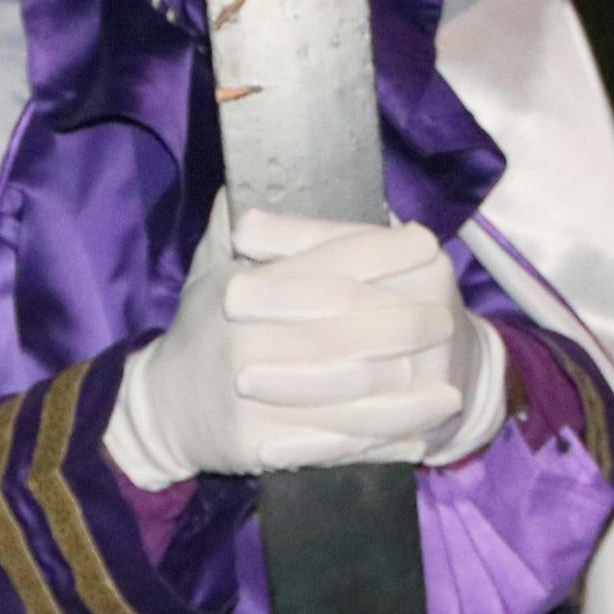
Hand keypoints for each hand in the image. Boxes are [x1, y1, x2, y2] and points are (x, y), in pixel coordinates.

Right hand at [101, 201, 504, 486]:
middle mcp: (246, 340)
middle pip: (347, 329)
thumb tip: (259, 169)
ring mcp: (252, 396)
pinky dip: (380, 444)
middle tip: (448, 321)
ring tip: (451, 393)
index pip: (327, 262)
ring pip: (349, 395)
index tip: (428, 243)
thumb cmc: (202, 330)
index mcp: (239, 288)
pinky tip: (416, 439)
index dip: (382, 251)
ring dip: (408, 399)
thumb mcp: (210, 268)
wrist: (162, 407)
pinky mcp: (259, 443)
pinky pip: (333, 444)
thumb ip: (237, 221)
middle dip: (406, 326)